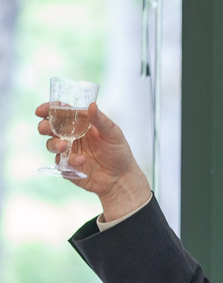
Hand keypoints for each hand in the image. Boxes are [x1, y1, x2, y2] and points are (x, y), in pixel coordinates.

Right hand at [36, 102, 150, 220]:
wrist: (121, 178)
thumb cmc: (118, 152)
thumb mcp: (113, 134)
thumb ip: (101, 121)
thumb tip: (91, 105)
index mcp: (80, 123)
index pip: (60, 112)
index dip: (49, 109)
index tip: (41, 110)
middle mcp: (71, 136)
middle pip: (50, 128)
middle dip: (44, 126)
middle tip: (46, 128)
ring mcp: (68, 152)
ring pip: (51, 145)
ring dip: (54, 144)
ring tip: (65, 145)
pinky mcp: (68, 167)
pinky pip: (61, 163)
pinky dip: (69, 160)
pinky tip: (82, 161)